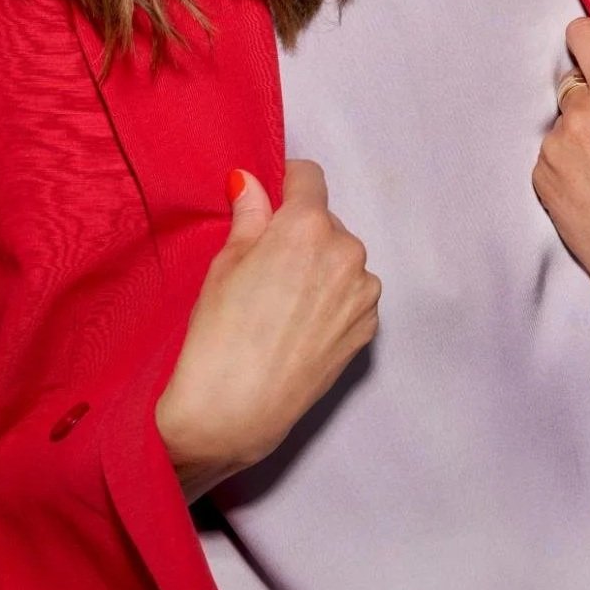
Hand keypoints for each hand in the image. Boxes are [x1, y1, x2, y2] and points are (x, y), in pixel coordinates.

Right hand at [155, 159, 381, 495]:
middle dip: (301, 232)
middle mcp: (348, 250)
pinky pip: (353, 294)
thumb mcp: (225, 263)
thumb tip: (252, 181)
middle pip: (326, 221)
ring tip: (284, 303)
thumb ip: (249, 214)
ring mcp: (364, 291)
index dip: (287, 184)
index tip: (270, 202)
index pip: (309, 177)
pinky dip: (334, 299)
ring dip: (321, 266)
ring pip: (342, 259)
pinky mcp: (369, 326)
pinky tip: (301, 325)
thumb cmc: (219, 334)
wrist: (236, 412)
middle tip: (267, 266)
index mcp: (309, 226)